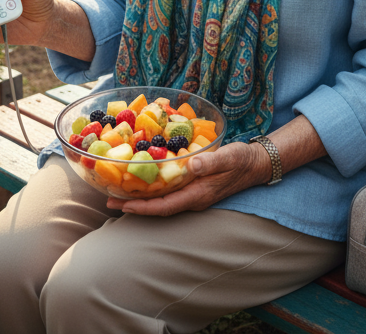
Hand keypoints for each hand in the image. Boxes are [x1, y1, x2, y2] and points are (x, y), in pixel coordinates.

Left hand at [106, 141, 270, 215]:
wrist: (256, 162)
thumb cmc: (242, 160)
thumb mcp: (229, 157)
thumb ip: (211, 162)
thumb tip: (192, 165)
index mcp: (197, 195)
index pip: (164, 207)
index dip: (141, 207)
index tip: (121, 204)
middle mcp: (192, 198)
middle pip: (157, 207)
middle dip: (133, 205)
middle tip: (108, 198)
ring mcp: (192, 193)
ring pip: (161, 200)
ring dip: (140, 197)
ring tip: (118, 190)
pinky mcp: (193, 185)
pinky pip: (168, 191)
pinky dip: (152, 188)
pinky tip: (143, 179)